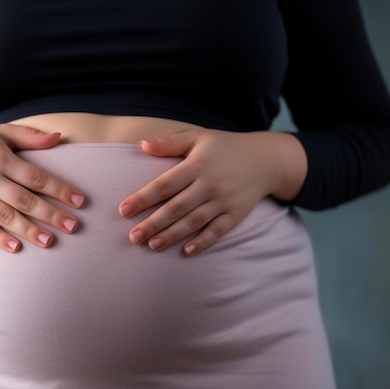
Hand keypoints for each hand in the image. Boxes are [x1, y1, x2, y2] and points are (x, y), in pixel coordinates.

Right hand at [0, 124, 84, 251]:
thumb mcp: (1, 133)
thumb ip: (30, 137)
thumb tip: (60, 138)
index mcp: (1, 157)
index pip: (36, 176)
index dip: (59, 189)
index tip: (79, 201)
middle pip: (24, 199)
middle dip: (50, 214)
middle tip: (73, 226)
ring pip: (5, 216)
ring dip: (28, 230)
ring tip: (49, 242)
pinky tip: (15, 247)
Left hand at [118, 129, 305, 255]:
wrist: (266, 159)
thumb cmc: (224, 147)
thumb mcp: (198, 137)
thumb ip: (169, 143)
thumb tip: (141, 145)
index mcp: (196, 165)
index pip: (164, 185)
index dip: (143, 198)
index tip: (123, 210)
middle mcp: (209, 184)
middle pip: (176, 207)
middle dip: (153, 223)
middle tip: (133, 237)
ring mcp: (224, 201)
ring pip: (194, 221)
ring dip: (172, 235)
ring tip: (152, 246)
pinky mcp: (235, 214)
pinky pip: (218, 230)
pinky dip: (203, 241)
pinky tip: (187, 251)